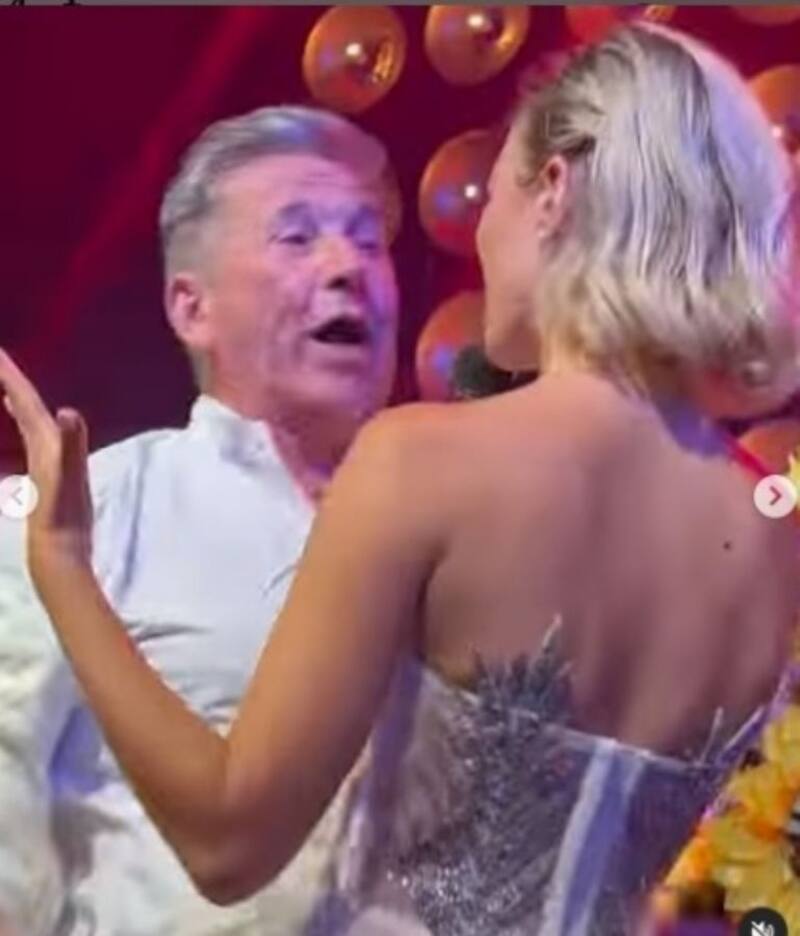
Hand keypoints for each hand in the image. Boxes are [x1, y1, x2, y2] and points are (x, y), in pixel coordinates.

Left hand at [0, 348, 92, 567]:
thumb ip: (70, 443)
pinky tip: (32, 430)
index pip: (21, 399)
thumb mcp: (68, 474)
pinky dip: (30, 426)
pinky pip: (35, 438)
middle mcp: (37, 445)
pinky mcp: (50, 473)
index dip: (9, 374)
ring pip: (24, 422)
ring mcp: (42, 460)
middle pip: (18, 405)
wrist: (58, 548)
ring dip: (16, 402)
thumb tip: (67, 412)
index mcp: (41, 439)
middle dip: (9, 381)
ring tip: (7, 387)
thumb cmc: (61, 511)